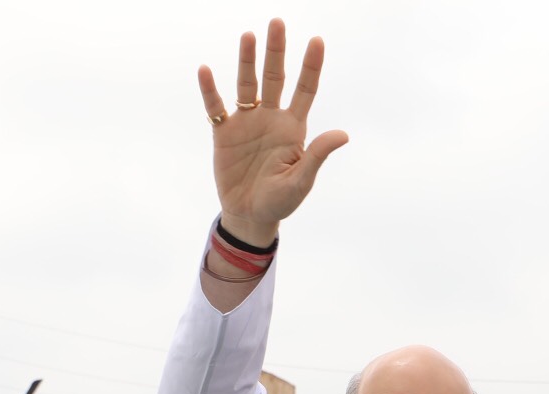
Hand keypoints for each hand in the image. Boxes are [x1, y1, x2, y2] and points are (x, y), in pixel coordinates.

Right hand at [198, 20, 347, 246]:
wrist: (250, 215)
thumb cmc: (280, 201)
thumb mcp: (302, 181)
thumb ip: (317, 155)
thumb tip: (342, 135)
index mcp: (293, 128)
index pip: (305, 90)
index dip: (311, 66)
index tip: (316, 40)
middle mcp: (270, 119)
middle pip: (275, 78)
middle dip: (276, 52)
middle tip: (277, 23)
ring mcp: (246, 124)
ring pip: (247, 86)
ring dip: (247, 61)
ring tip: (248, 36)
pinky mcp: (224, 134)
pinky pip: (216, 108)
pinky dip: (210, 90)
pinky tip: (206, 70)